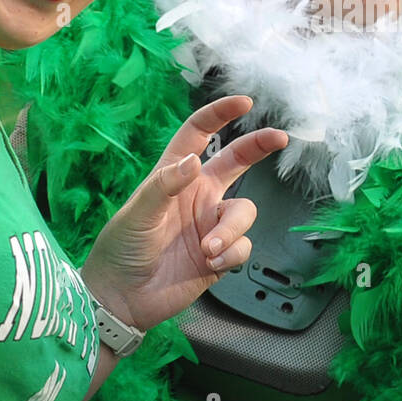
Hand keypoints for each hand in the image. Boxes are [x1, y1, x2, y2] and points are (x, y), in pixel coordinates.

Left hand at [81, 96, 287, 330]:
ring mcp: (211, 224)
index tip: (244, 103)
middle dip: (259, 146)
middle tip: (280, 137)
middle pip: (237, 161)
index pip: (199, 135)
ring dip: (231, 230)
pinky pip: (243, 246)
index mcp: (175, 176)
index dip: (220, 114)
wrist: (121, 298)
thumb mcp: (138, 213)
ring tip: (207, 250)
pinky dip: (230, 254)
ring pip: (244, 212)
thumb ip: (165, 184)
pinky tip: (210, 264)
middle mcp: (198, 195)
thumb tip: (195, 159)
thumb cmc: (121, 249)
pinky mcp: (220, 254)